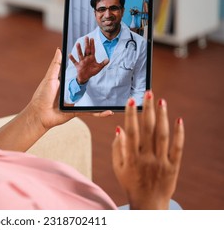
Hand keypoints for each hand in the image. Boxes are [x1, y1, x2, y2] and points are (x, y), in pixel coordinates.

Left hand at [29, 48, 112, 130]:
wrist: (39, 114)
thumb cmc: (42, 96)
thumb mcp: (50, 78)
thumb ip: (56, 65)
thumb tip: (59, 50)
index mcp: (66, 83)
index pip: (78, 74)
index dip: (87, 68)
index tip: (96, 60)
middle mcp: (72, 92)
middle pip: (87, 86)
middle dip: (98, 83)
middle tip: (110, 76)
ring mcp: (76, 102)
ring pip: (91, 100)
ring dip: (103, 99)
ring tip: (113, 96)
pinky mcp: (77, 111)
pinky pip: (90, 112)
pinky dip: (99, 113)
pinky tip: (109, 112)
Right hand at [68, 37, 108, 83]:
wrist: (85, 77)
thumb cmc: (92, 71)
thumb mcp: (99, 67)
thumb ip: (103, 63)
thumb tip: (108, 59)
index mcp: (91, 58)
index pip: (92, 50)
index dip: (92, 44)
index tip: (92, 38)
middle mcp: (86, 58)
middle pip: (86, 50)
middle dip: (86, 44)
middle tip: (86, 37)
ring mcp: (82, 61)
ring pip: (80, 54)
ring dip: (79, 49)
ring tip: (78, 44)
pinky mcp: (78, 65)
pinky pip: (75, 61)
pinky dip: (72, 58)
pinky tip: (69, 54)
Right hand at [112, 91, 184, 208]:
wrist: (148, 203)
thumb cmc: (130, 183)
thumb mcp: (118, 167)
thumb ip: (117, 147)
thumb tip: (119, 128)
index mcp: (131, 157)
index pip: (131, 131)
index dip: (131, 115)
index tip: (131, 100)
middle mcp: (147, 158)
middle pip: (148, 129)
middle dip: (148, 109)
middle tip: (148, 93)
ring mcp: (161, 162)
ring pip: (163, 135)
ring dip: (162, 116)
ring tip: (161, 101)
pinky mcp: (174, 166)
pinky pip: (177, 148)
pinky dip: (179, 133)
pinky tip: (178, 120)